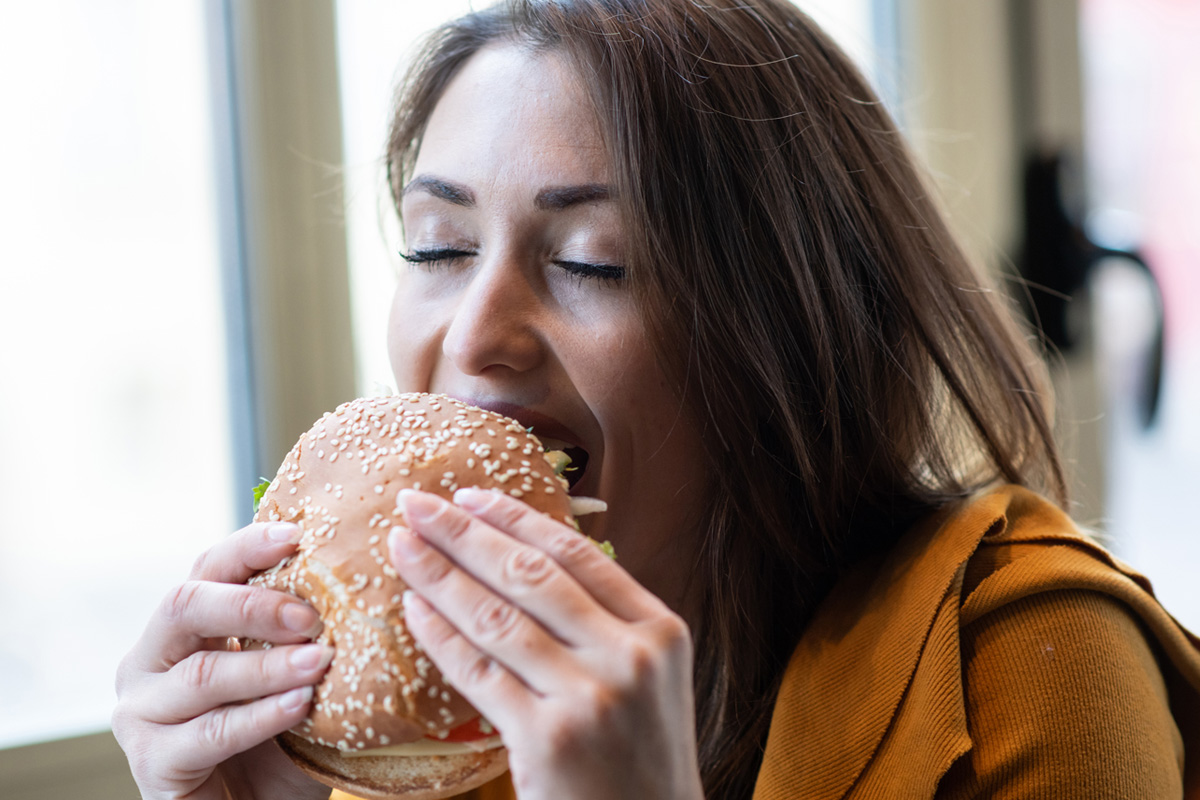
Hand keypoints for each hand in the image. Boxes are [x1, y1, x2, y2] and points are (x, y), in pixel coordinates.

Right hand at [112, 521, 333, 799]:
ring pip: (202, 674)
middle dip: (252, 604)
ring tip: (320, 661)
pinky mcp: (150, 763)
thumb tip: (362, 576)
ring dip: (267, 666)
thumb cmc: (276, 739)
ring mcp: (141, 712)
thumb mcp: (291, 677)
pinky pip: (210, 732)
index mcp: (182, 627)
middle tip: (310, 615)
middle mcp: (148, 661)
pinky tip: (300, 705)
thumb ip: (302, 634)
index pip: (207, 568)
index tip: (297, 536)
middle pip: (186, 606)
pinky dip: (260, 716)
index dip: (248, 547)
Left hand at [390, 488, 704, 799]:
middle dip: (464, 533)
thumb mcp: (649, 680)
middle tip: (415, 504)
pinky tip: (414, 611)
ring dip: (440, 576)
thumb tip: (531, 559)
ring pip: (498, 618)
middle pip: (530, 575)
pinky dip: (442, 638)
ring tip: (402, 548)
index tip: (468, 496)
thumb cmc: (640, 758)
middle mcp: (630, 656)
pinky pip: (479, 674)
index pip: (577, 555)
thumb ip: (607, 623)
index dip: (516, 518)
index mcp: (660, 630)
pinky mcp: (548, 741)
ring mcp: (591, 697)